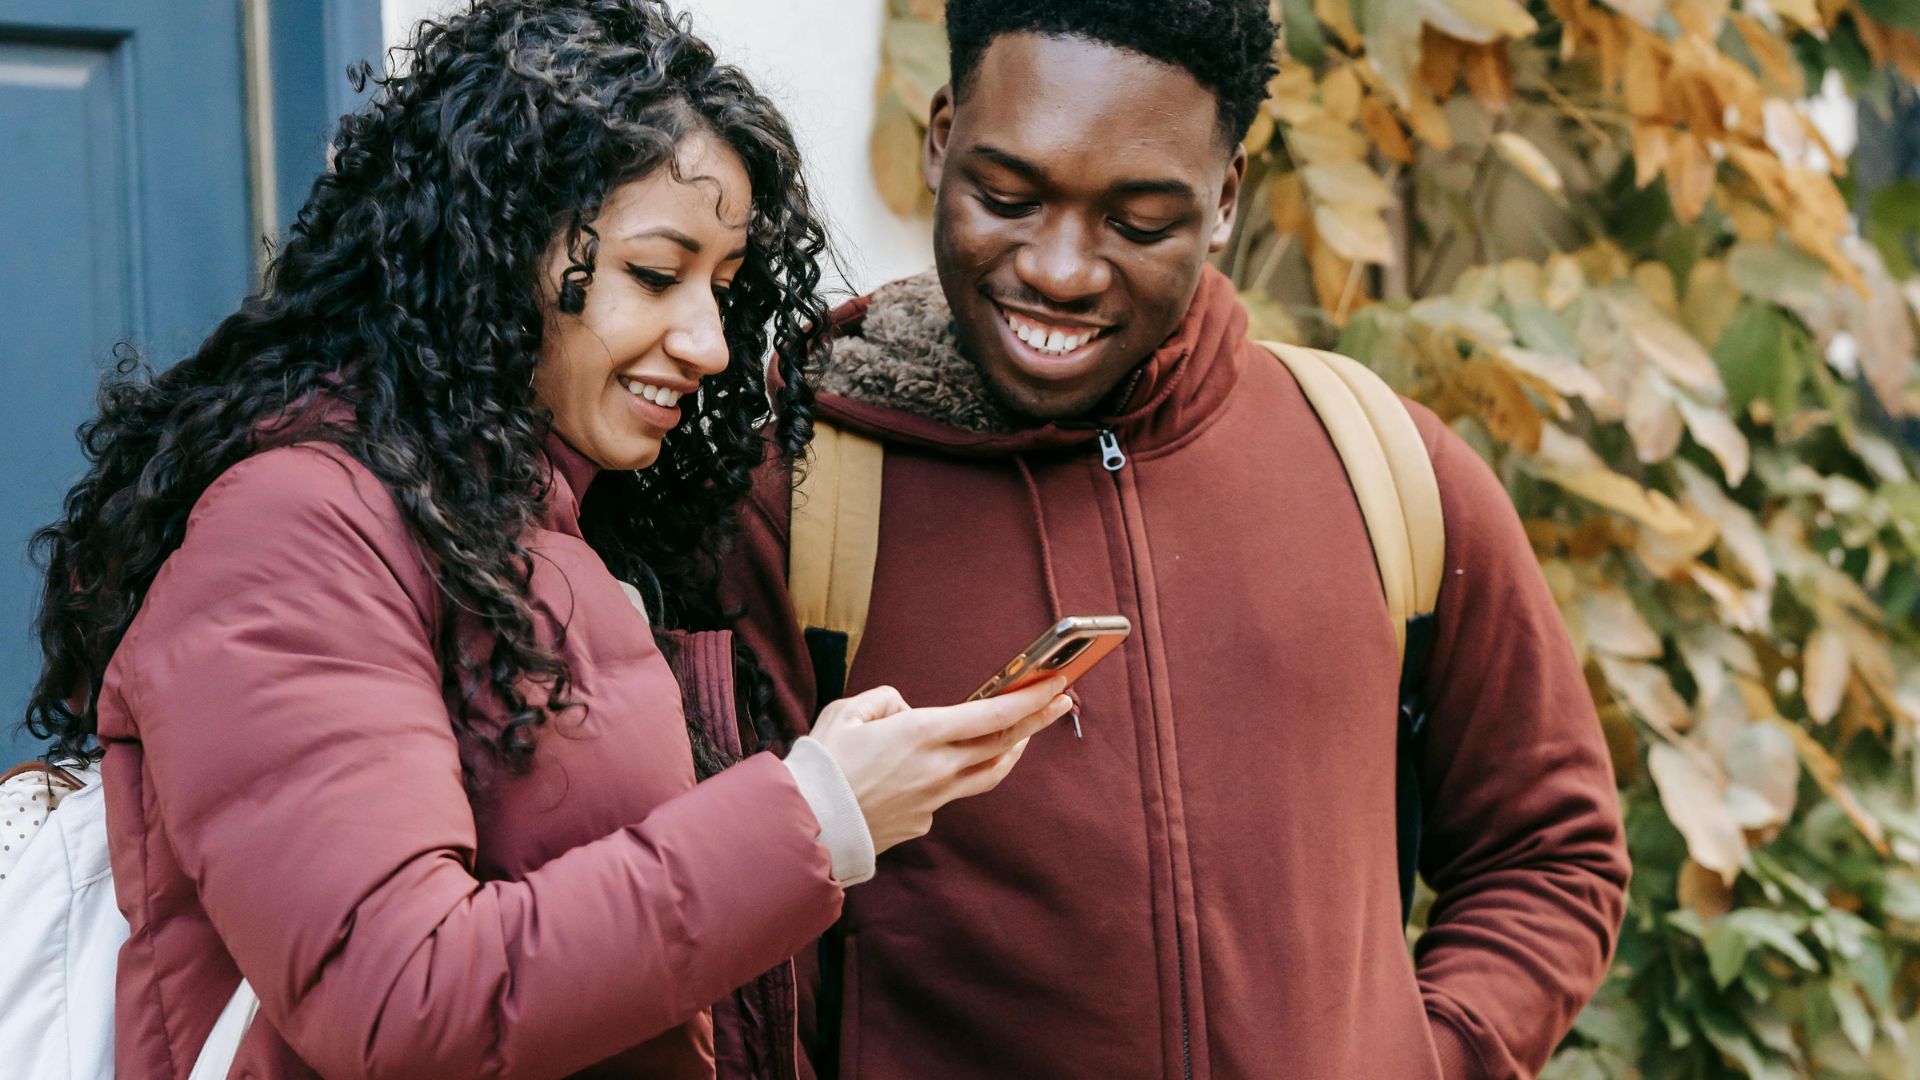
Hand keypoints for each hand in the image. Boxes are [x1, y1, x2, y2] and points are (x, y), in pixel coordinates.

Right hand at [810, 680, 1070, 854]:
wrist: (808, 826)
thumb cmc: (823, 766)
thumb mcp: (846, 712)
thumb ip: (884, 700)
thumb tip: (905, 709)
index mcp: (921, 733)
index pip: (992, 715)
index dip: (1030, 698)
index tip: (1056, 682)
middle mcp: (938, 767)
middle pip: (1004, 743)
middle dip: (1037, 718)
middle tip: (1061, 699)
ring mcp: (935, 798)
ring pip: (990, 773)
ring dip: (1012, 749)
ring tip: (1024, 733)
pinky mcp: (925, 820)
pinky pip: (952, 791)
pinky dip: (959, 773)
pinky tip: (948, 764)